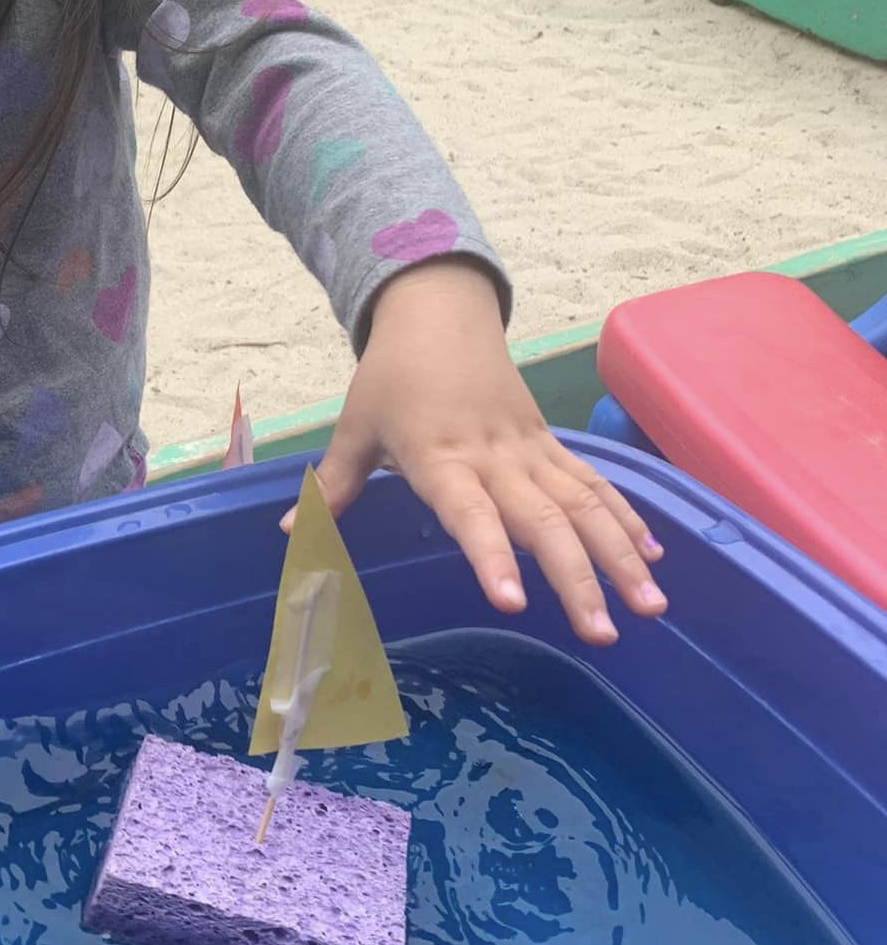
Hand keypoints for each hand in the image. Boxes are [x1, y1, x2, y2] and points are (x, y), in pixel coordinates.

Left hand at [295, 261, 665, 646]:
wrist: (440, 312)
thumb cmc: (392, 376)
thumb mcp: (355, 425)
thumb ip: (335, 483)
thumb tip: (290, 531)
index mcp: (440, 456)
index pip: (469, 513)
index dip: (490, 555)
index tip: (513, 602)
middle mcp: (495, 458)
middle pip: (544, 521)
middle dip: (578, 578)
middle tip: (601, 632)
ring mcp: (530, 451)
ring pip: (585, 506)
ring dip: (620, 556)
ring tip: (651, 608)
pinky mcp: (550, 444)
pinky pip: (595, 484)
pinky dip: (627, 519)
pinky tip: (654, 559)